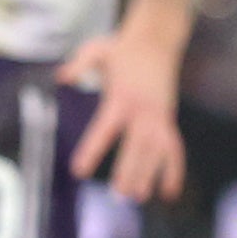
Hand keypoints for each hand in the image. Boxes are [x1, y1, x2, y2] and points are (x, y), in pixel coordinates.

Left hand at [63, 7, 188, 203]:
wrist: (157, 40)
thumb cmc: (122, 48)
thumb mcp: (96, 50)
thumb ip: (79, 65)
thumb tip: (62, 77)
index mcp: (122, 97)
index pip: (105, 129)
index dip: (93, 150)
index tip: (80, 171)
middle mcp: (143, 110)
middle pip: (136, 146)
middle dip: (129, 170)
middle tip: (118, 195)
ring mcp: (159, 116)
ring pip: (156, 151)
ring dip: (148, 174)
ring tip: (137, 197)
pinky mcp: (167, 119)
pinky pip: (174, 148)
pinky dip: (174, 170)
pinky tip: (168, 192)